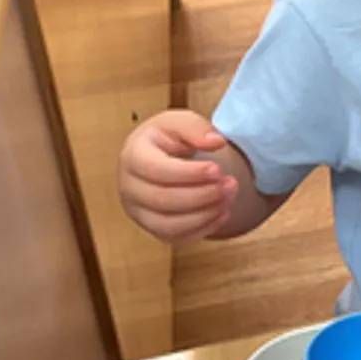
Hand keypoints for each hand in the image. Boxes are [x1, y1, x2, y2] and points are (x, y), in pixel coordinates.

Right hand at [118, 110, 238, 242]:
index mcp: (133, 156)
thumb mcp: (179, 122)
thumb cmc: (169, 138)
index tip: (217, 169)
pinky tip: (222, 212)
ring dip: (204, 215)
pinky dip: (202, 229)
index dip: (188, 173)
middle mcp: (129, 187)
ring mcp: (138, 211)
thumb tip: (216, 142)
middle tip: (231, 184)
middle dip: (202, 195)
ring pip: (168, 225)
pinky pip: (175, 237)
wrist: (159, 156)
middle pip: (162, 200)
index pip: (156, 170)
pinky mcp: (152, 227)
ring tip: (229, 198)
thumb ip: (196, 128)